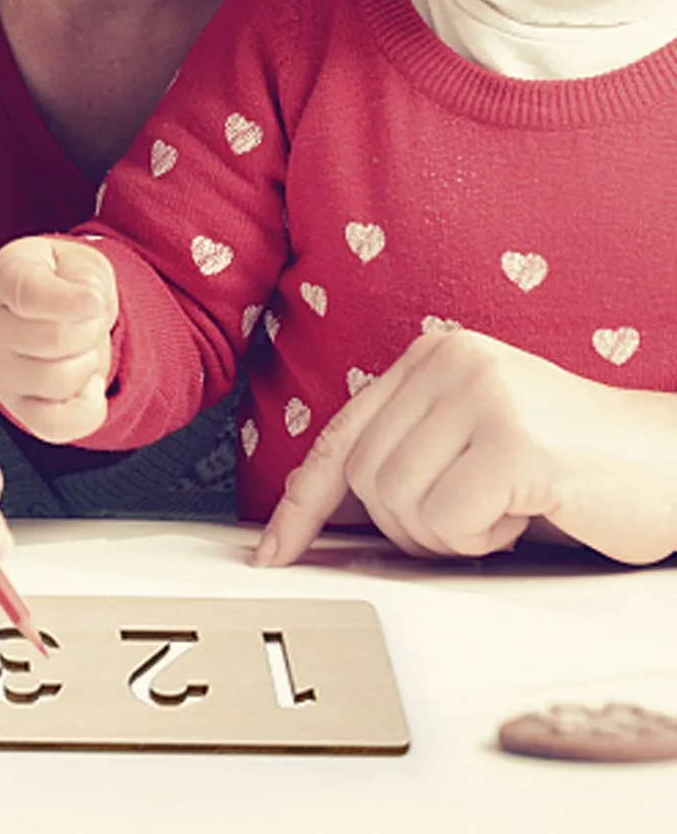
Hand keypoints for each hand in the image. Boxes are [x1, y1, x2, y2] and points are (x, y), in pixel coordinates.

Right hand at [0, 235, 116, 443]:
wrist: (51, 311)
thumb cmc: (64, 282)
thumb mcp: (81, 262)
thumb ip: (87, 277)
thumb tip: (90, 304)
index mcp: (5, 279)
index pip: (29, 295)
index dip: (68, 302)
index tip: (95, 301)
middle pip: (56, 339)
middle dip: (91, 328)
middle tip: (88, 319)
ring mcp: (1, 374)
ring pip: (60, 380)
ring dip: (89, 362)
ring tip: (82, 347)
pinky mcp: (20, 410)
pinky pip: (57, 426)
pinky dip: (88, 408)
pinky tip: (89, 383)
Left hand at [255, 329, 676, 566]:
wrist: (676, 463)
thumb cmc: (574, 468)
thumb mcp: (473, 445)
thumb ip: (407, 455)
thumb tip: (323, 514)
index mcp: (431, 356)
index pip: (340, 436)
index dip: (300, 503)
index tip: (273, 553)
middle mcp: (449, 360)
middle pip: (365, 480)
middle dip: (408, 529)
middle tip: (470, 525)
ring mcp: (482, 394)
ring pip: (399, 503)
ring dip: (448, 537)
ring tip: (501, 513)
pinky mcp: (515, 440)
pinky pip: (449, 521)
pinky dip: (482, 540)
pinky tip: (524, 515)